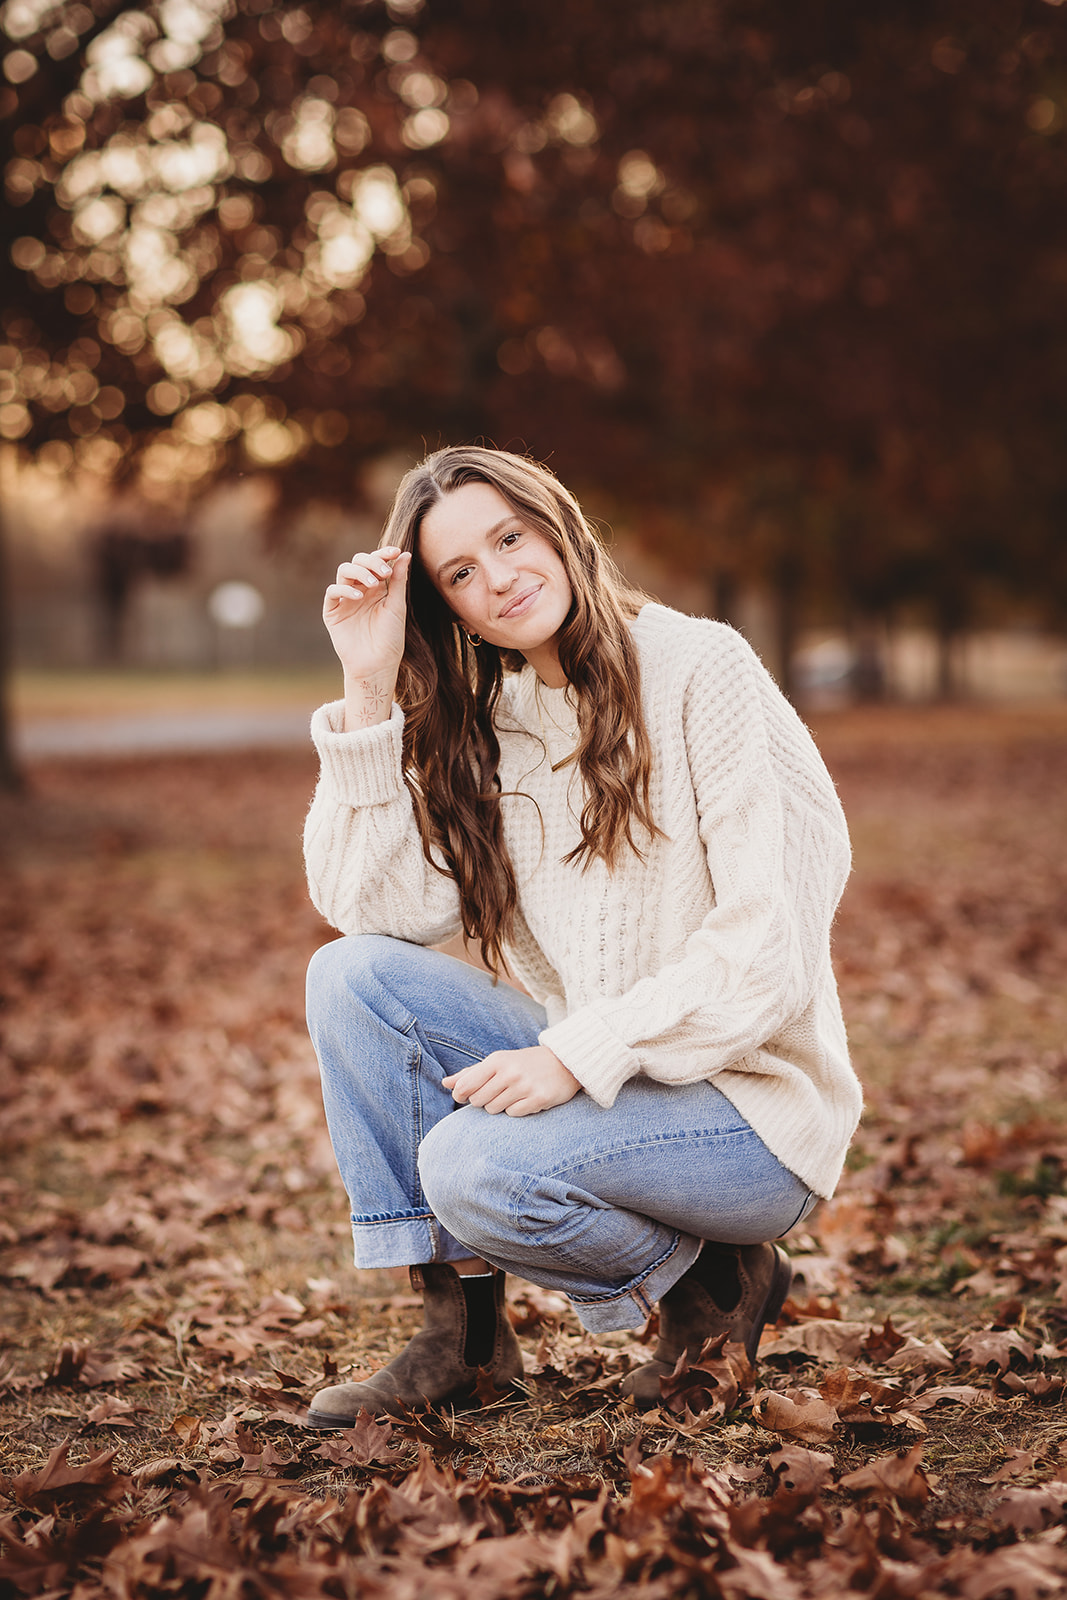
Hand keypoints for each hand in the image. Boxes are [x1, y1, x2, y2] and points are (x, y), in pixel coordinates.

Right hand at [323, 546, 410, 683]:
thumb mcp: (397, 606)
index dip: (383, 553)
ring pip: (344, 571)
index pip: (375, 562)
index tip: (395, 552)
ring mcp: (345, 600)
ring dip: (360, 572)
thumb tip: (404, 554)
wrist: (377, 664)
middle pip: (358, 561)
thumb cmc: (390, 638)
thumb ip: (398, 580)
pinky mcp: (332, 612)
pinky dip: (344, 589)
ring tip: (374, 584)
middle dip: (371, 561)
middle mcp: (360, 590)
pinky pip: (333, 592)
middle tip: (384, 572)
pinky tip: (358, 596)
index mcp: (377, 588)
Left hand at [443, 1046, 579, 1116]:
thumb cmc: (524, 1063)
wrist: (564, 1063)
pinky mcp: (539, 1098)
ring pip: (494, 1109)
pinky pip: (514, 1114)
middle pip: (478, 1101)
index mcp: (497, 1061)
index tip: (467, 1095)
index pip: (465, 1085)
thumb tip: (445, 1083)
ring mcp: (525, 1086)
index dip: (462, 1094)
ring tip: (512, 1095)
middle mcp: (510, 1072)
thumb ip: (471, 1073)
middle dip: (483, 1101)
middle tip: (496, 1093)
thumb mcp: (498, 1062)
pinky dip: (516, 1110)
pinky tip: (525, 1100)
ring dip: (500, 1106)